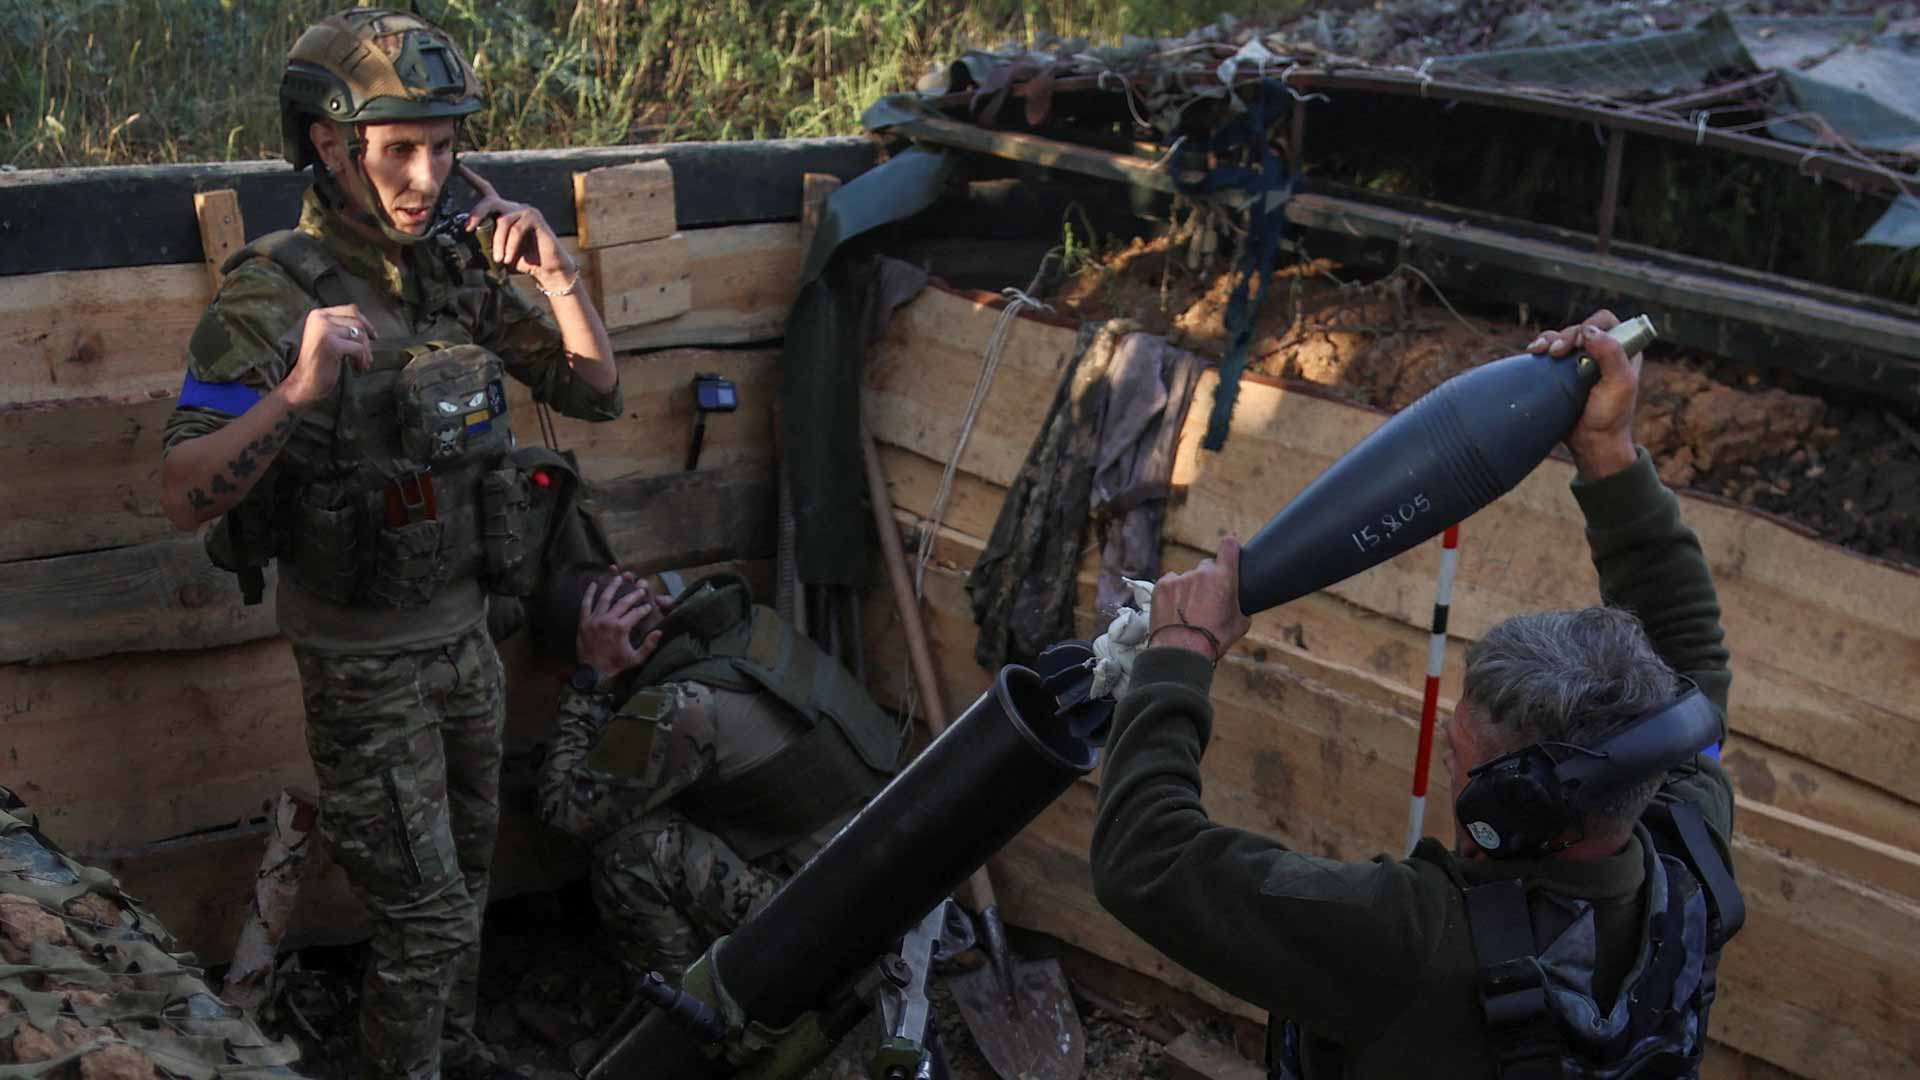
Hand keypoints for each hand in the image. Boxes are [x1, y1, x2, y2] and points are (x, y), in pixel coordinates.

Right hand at [280, 304, 375, 410]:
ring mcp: (324, 330)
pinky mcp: (330, 344)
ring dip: (365, 352)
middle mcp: (319, 319)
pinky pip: (358, 348)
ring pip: (359, 334)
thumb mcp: (329, 338)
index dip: (366, 323)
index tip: (373, 336)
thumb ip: (342, 328)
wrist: (303, 382)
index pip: (350, 310)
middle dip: (366, 341)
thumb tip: (367, 326)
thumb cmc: (319, 363)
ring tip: (362, 364)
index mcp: (318, 315)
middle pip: (357, 322)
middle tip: (367, 357)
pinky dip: (362, 360)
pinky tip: (357, 368)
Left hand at [459, 163, 577, 291]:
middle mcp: (513, 207)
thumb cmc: (521, 261)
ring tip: (498, 259)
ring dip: (498, 242)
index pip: (485, 190)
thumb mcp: (496, 254)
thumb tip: (463, 248)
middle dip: (477, 213)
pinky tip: (508, 258)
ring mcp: (525, 210)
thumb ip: (483, 247)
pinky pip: (516, 229)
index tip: (458, 166)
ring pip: (503, 221)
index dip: (471, 178)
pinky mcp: (535, 218)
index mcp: (502, 213)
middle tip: (468, 229)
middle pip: (490, 201)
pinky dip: (510, 245)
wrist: (546, 270)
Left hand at [574, 568, 673, 679]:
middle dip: (634, 594)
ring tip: (619, 577)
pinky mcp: (584, 622)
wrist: (592, 673)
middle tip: (640, 589)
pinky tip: (593, 583)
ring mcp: (595, 619)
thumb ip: (649, 645)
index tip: (648, 606)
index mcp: (621, 628)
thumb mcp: (636, 659)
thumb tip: (659, 631)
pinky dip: (589, 593)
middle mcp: (608, 620)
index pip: (637, 613)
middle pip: (623, 602)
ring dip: (613, 586)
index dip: (644, 608)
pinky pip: (586, 604)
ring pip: (605, 598)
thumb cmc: (615, 665)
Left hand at [1148, 536, 1251, 662]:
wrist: (1181, 652)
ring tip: (1187, 611)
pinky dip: (1173, 593)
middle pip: (1207, 567)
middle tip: (1206, 600)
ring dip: (1189, 588)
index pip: (1229, 546)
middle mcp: (1201, 573)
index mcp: (1224, 578)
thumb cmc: (1213, 640)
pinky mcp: (1162, 585)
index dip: (1230, 547)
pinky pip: (1171, 582)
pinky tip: (1175, 609)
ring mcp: (1180, 577)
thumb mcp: (1240, 625)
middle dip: (1208, 579)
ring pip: (1187, 577)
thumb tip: (1241, 606)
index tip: (1229, 548)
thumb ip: (1242, 607)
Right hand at [1526, 309, 1639, 478]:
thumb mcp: (1619, 384)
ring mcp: (1580, 362)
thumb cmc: (1611, 417)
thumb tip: (1589, 331)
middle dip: (1565, 336)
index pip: (1606, 322)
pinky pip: (1549, 352)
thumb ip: (1611, 354)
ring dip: (1549, 340)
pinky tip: (1533, 353)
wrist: (1591, 443)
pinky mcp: (1562, 373)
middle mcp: (1602, 352)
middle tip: (1558, 353)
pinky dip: (1540, 349)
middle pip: (1579, 328)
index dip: (1590, 326)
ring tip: (1540, 351)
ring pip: (1561, 338)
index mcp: (1623, 350)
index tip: (1579, 344)